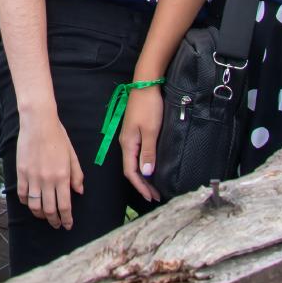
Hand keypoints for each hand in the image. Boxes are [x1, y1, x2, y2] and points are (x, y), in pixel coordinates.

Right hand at [15, 117, 83, 228]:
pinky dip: (26, 202)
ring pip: (35, 205)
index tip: (67, 225)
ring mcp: (33, 177)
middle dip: (54, 221)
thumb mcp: (72, 155)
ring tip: (43, 216)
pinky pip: (22, 194)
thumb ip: (77, 175)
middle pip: (49, 209)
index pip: (65, 206)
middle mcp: (48, 180)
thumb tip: (79, 192)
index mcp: (63, 176)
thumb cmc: (58, 137)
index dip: (66, 219)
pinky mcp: (21, 172)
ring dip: (40, 214)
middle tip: (56, 224)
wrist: (38, 123)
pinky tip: (30, 203)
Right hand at [117, 85, 166, 202]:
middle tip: (154, 196)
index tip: (150, 197)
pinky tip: (151, 167)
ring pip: (134, 162)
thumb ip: (148, 152)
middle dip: (142, 185)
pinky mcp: (135, 132)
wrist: (145, 85)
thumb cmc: (148, 107)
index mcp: (128, 144)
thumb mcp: (151, 131)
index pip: (131, 172)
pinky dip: (144, 165)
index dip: (140, 186)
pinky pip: (137, 154)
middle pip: (131, 169)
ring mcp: (130, 137)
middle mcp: (126, 143)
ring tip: (154, 186)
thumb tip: (146, 174)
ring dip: (143, 176)